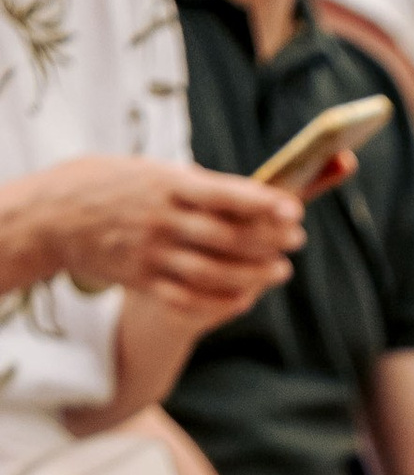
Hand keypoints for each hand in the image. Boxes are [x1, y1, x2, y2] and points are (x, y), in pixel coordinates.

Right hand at [34, 158, 302, 323]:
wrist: (56, 215)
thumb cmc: (111, 186)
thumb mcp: (149, 171)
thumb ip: (191, 184)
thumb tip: (241, 193)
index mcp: (167, 185)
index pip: (224, 194)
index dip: (262, 204)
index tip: (293, 209)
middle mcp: (163, 220)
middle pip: (228, 237)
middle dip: (268, 241)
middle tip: (296, 241)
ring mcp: (153, 254)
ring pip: (215, 272)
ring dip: (254, 276)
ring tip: (279, 271)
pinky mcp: (144, 281)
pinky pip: (190, 299)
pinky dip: (223, 303)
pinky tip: (246, 299)